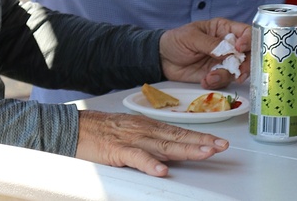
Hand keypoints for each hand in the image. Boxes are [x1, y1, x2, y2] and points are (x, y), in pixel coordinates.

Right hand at [75, 110, 228, 174]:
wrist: (75, 127)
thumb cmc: (102, 130)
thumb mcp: (132, 131)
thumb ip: (151, 140)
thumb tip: (170, 149)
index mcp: (149, 126)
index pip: (180, 132)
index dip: (200, 137)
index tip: (219, 142)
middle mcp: (145, 130)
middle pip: (178, 137)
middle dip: (202, 142)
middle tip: (222, 146)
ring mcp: (133, 139)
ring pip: (164, 145)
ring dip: (186, 150)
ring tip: (205, 153)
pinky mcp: (118, 150)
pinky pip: (137, 157)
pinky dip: (151, 164)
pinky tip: (163, 170)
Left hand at [159, 18, 251, 87]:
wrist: (161, 59)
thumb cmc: (176, 40)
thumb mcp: (192, 37)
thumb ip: (210, 43)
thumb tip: (227, 50)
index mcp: (223, 29)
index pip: (245, 32)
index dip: (249, 40)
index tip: (240, 48)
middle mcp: (227, 46)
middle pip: (248, 54)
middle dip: (246, 64)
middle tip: (238, 72)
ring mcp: (222, 61)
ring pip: (237, 70)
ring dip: (226, 76)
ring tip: (210, 77)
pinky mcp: (216, 75)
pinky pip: (224, 81)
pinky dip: (216, 83)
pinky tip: (204, 81)